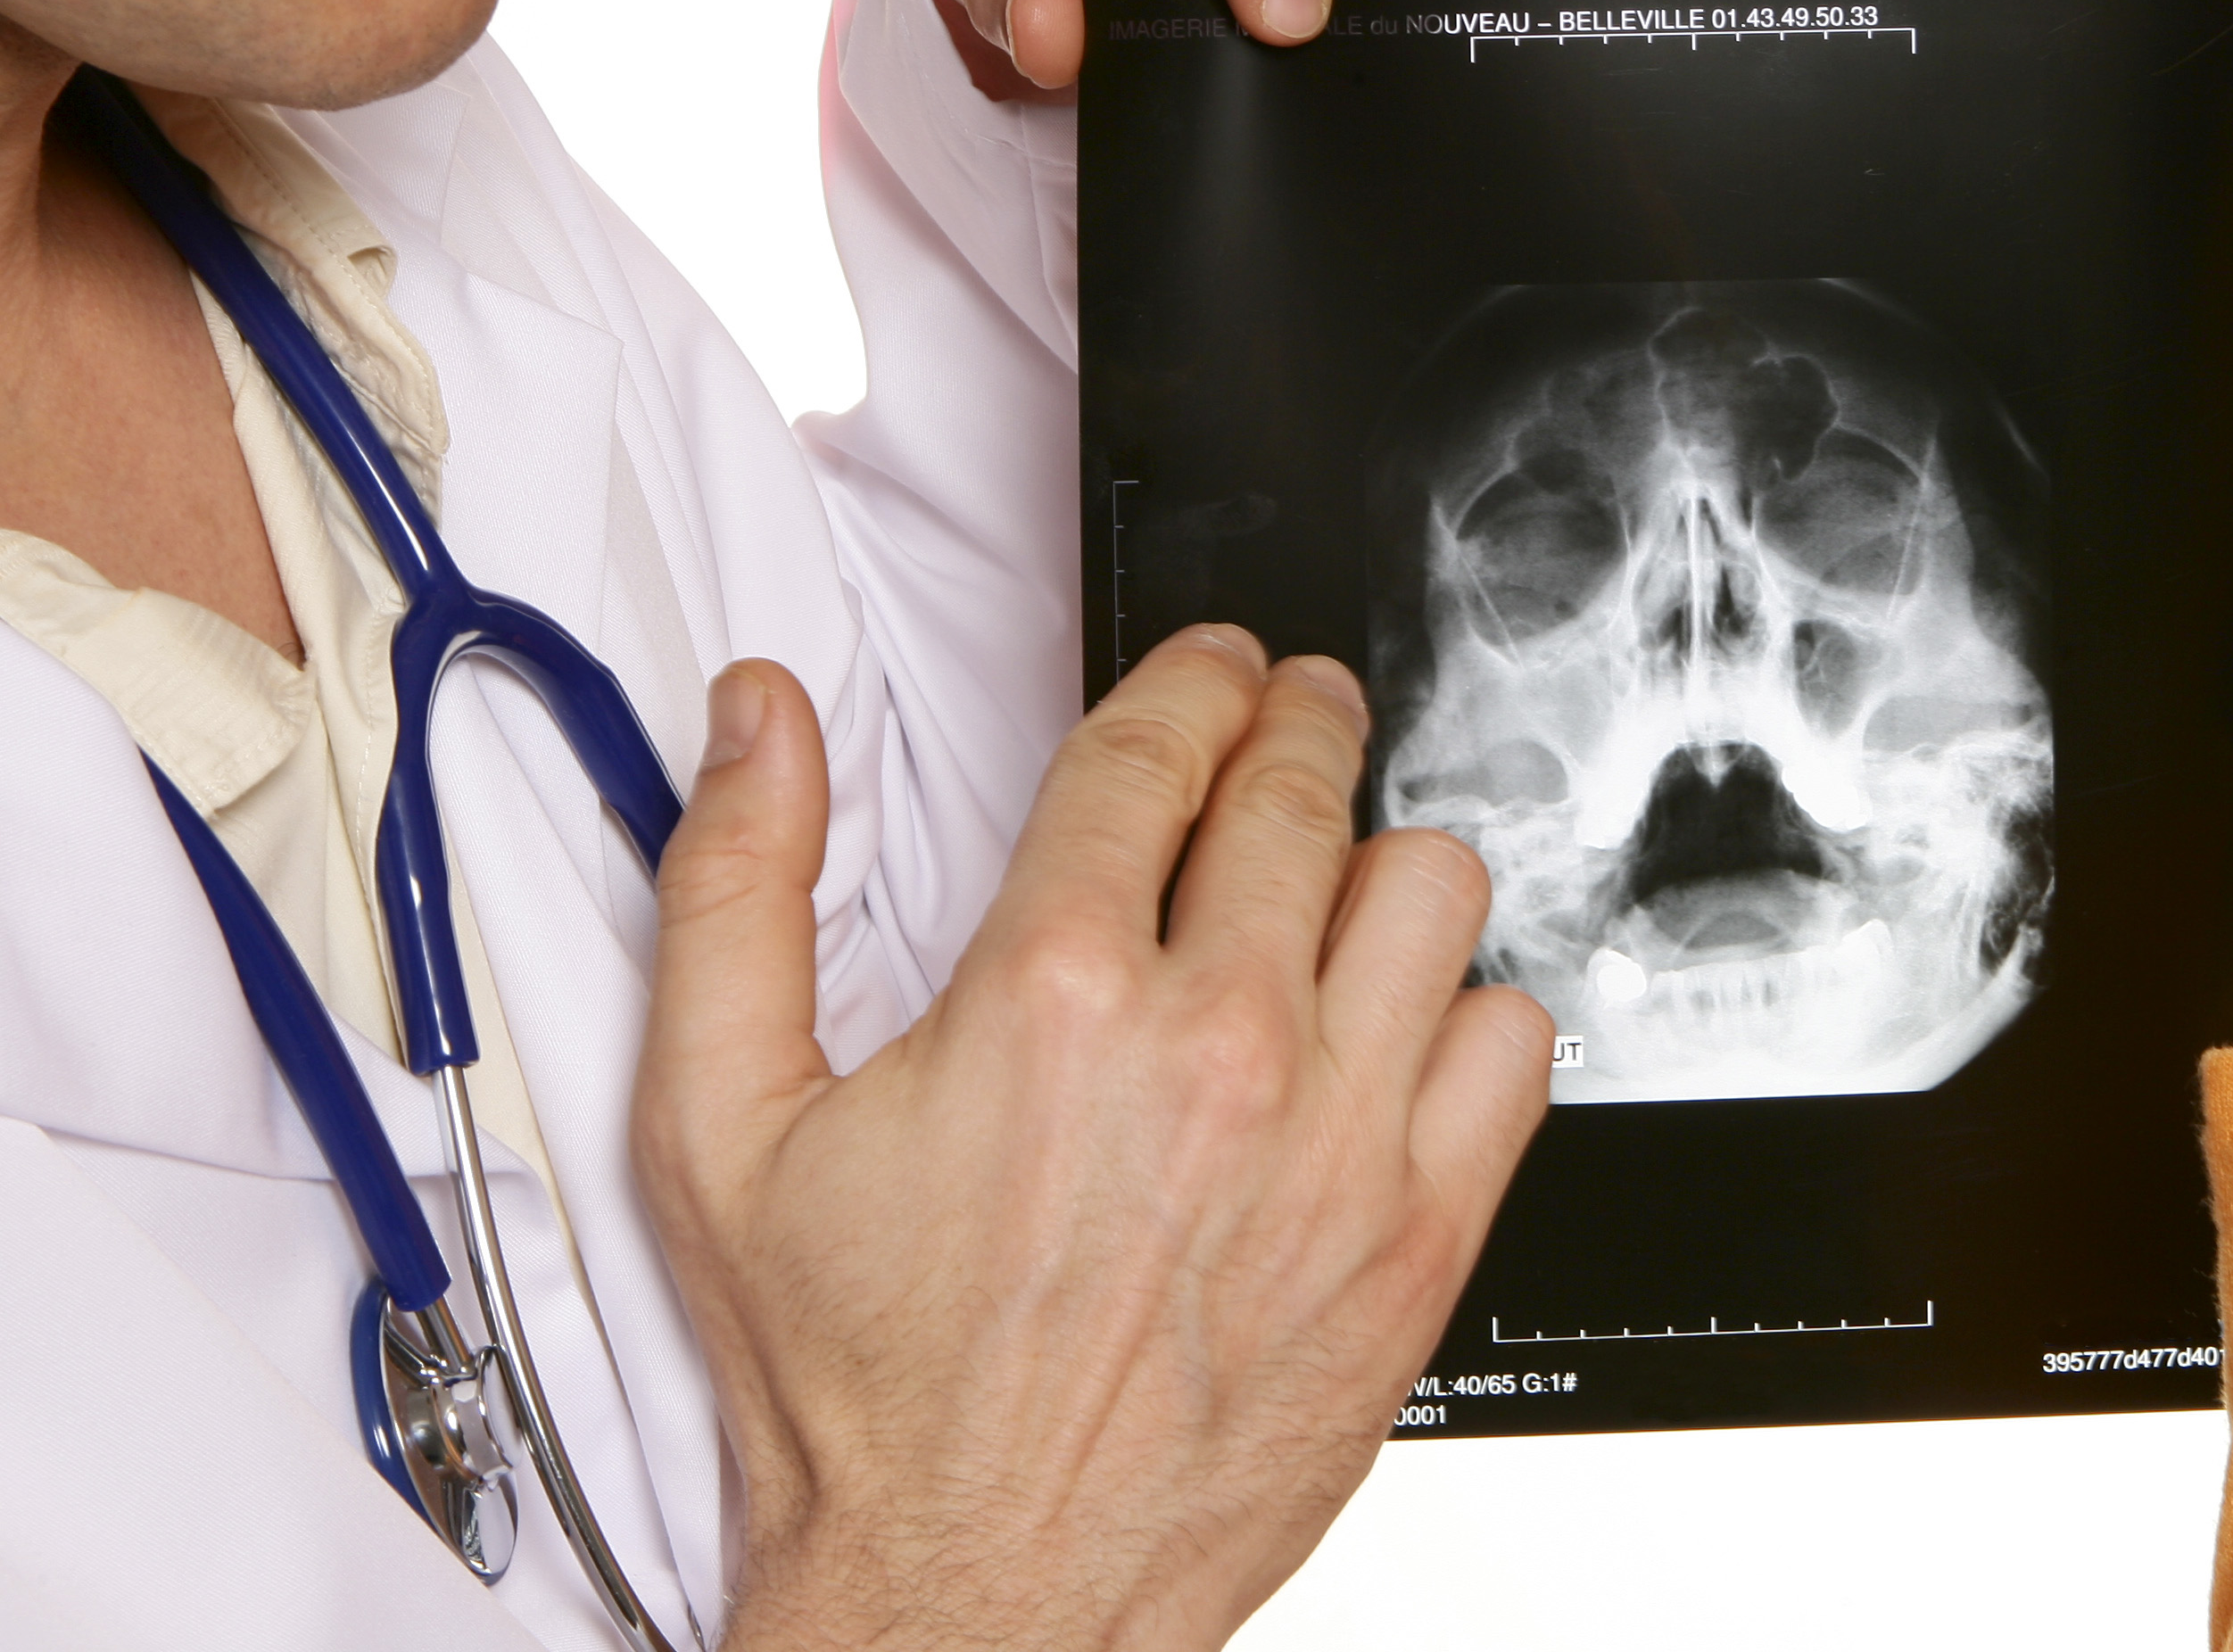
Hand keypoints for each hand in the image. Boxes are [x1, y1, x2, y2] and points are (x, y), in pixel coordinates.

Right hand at [633, 628, 1553, 1651]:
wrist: (962, 1600)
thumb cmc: (857, 1399)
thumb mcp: (721, 1129)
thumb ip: (733, 891)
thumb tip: (759, 723)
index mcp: (1051, 997)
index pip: (1160, 743)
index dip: (1194, 676)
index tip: (1210, 673)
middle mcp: (1214, 1052)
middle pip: (1305, 789)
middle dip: (1292, 726)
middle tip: (1284, 725)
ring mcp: (1335, 1144)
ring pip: (1432, 888)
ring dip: (1379, 864)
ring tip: (1337, 880)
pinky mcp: (1416, 1240)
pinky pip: (1512, 1046)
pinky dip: (1466, 1016)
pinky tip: (1398, 1031)